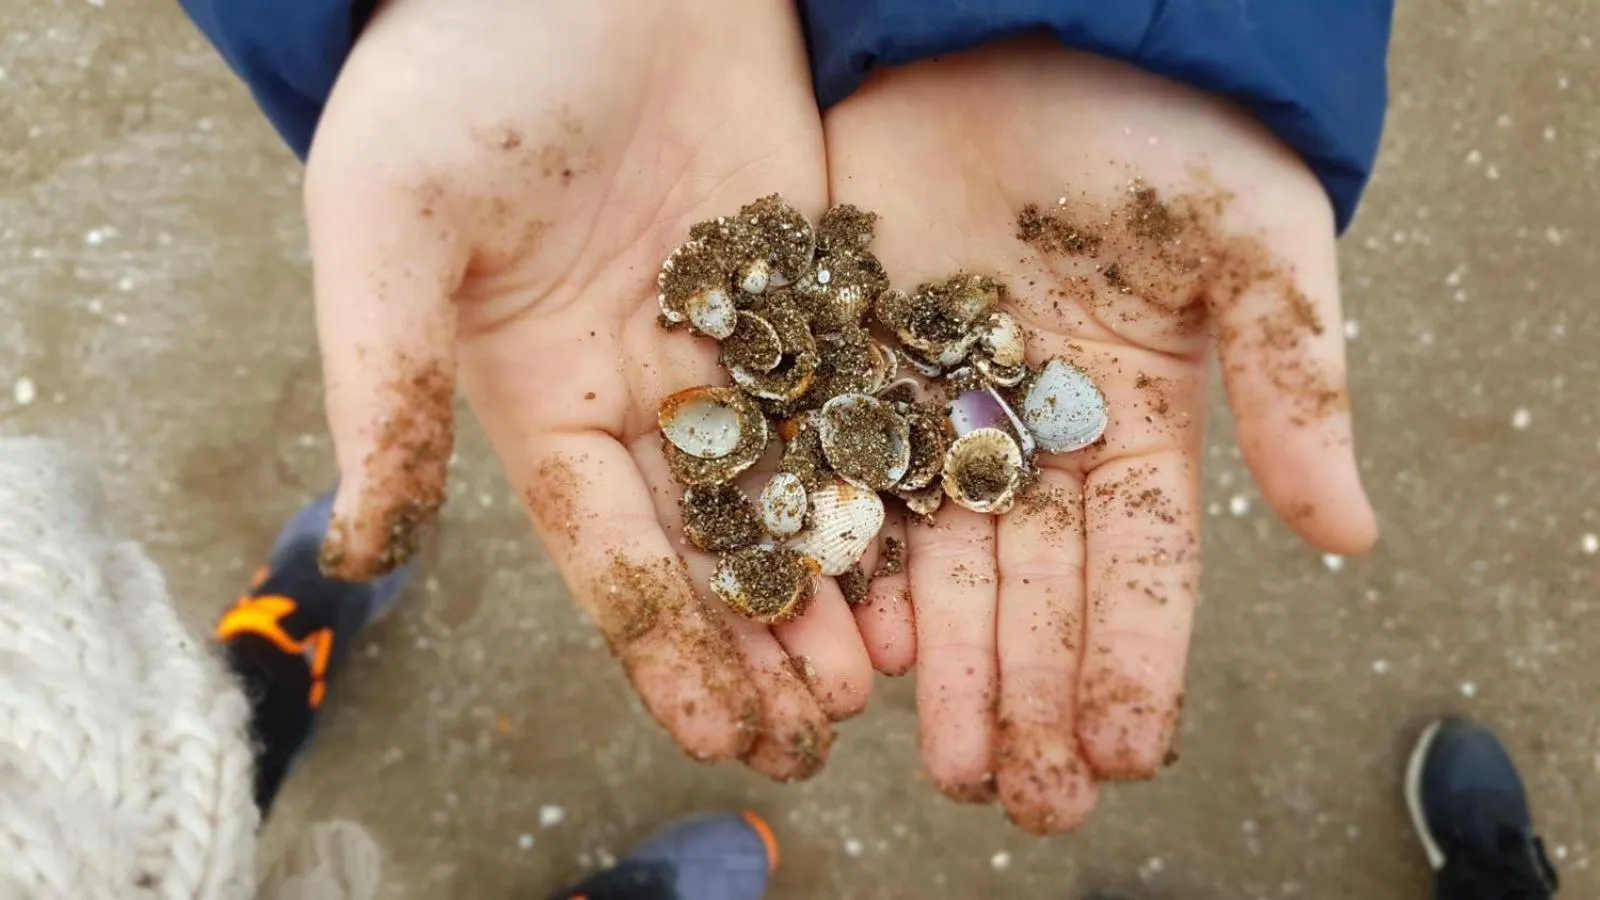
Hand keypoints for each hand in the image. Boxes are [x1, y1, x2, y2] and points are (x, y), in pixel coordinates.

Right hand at [301, 0, 898, 778]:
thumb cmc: (459, 72)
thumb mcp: (389, 227)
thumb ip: (379, 386)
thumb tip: (358, 552)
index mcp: (541, 391)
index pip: (611, 551)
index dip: (666, 648)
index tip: (722, 735)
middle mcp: (640, 376)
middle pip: (715, 534)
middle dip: (768, 635)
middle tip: (829, 729)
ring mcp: (731, 323)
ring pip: (797, 474)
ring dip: (843, 571)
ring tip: (895, 666)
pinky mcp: (808, 264)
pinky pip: (856, 379)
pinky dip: (892, 457)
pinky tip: (940, 532)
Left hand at [823, 39, 1377, 830]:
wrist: (1028, 22)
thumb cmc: (1159, 123)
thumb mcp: (1250, 241)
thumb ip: (1297, 380)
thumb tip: (1352, 535)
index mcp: (1135, 414)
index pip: (1140, 565)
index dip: (1134, 661)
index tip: (1124, 754)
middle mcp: (1031, 429)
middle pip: (1032, 585)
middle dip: (1029, 692)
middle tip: (1018, 799)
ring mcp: (934, 402)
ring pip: (936, 555)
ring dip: (941, 662)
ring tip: (941, 760)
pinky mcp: (848, 363)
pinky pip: (843, 481)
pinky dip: (849, 563)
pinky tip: (853, 645)